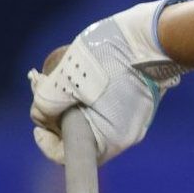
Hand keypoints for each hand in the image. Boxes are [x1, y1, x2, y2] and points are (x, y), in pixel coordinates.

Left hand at [28, 0, 184, 164]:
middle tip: (46, 87)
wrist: (155, 37)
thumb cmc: (109, 60)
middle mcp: (126, 135)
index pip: (68, 156)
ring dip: (73, 102)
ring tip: (64, 73)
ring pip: (93, 118)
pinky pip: (109, 106)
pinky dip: (92, 95)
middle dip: (58, 115)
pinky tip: (87, 70)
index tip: (38, 124)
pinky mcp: (142, 101)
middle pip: (80, 135)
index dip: (47, 142)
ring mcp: (137, 118)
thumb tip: (40, 117)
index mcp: (109, 139)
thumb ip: (44, 105)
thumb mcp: (64, 81)